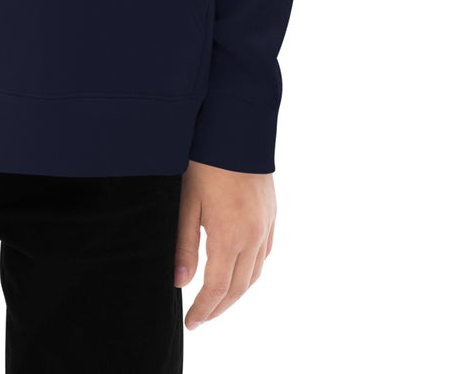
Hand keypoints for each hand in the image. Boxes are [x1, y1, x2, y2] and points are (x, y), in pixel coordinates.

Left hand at [174, 161, 276, 331]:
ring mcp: (265, 226)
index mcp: (229, 236)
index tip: (190, 323)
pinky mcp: (271, 214)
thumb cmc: (204, 162)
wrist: (236, 128)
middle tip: (201, 319)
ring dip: (236, 292)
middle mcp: (252, 237)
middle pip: (237, 288)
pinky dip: (252, 271)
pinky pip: (265, 254)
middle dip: (218, 308)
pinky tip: (240, 271)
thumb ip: (183, 244)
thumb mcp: (186, 202)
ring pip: (254, 274)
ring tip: (217, 301)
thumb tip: (180, 282)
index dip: (204, 310)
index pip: (216, 288)